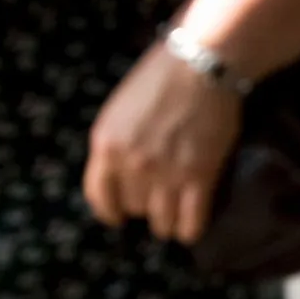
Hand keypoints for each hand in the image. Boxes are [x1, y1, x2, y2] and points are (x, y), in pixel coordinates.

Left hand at [83, 41, 241, 244]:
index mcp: (106, 146)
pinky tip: (190, 228)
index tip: (119, 217)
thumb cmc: (158, 82)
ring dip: (167, 224)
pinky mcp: (200, 177)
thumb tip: (122, 178)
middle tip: (156, 201)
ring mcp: (167, 173)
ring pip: (161, 222)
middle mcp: (132, 165)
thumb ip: (116, 146)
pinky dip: (190, 230)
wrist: (199, 68)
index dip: (111, 211)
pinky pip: (191, 221)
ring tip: (174, 218)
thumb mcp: (119, 113)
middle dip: (144, 208)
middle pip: (134, 208)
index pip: (100, 196)